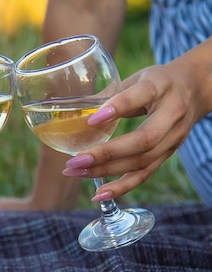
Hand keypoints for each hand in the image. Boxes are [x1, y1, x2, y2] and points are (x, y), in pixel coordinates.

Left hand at [62, 59, 202, 199]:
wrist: (196, 89)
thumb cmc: (159, 82)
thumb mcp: (138, 78)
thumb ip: (111, 93)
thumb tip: (75, 111)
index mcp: (161, 87)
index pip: (141, 96)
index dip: (117, 108)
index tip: (91, 120)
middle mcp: (172, 114)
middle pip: (143, 140)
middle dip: (107, 154)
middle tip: (75, 161)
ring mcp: (173, 138)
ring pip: (142, 161)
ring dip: (107, 171)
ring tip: (77, 173)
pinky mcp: (169, 154)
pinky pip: (145, 174)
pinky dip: (122, 187)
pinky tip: (100, 194)